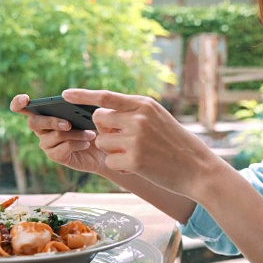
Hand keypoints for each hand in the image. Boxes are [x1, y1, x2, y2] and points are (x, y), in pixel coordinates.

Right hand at [9, 94, 106, 173]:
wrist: (104, 148)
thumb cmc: (95, 125)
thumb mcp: (88, 111)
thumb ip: (79, 104)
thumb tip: (73, 99)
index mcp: (45, 112)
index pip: (22, 107)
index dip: (18, 103)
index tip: (25, 99)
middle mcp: (41, 128)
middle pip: (34, 122)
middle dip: (51, 121)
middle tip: (68, 123)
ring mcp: (46, 143)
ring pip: (54, 135)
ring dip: (75, 133)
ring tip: (91, 134)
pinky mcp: (55, 156)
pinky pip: (63, 148)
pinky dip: (77, 144)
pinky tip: (87, 143)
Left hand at [62, 89, 224, 197]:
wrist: (198, 167)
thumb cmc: (176, 143)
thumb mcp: (157, 118)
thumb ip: (132, 113)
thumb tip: (100, 115)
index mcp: (143, 104)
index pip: (105, 96)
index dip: (83, 95)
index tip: (65, 94)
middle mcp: (138, 118)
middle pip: (99, 119)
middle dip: (104, 129)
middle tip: (121, 138)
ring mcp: (136, 139)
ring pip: (101, 141)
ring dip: (111, 149)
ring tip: (134, 154)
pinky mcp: (134, 160)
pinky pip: (109, 161)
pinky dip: (119, 166)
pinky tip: (137, 166)